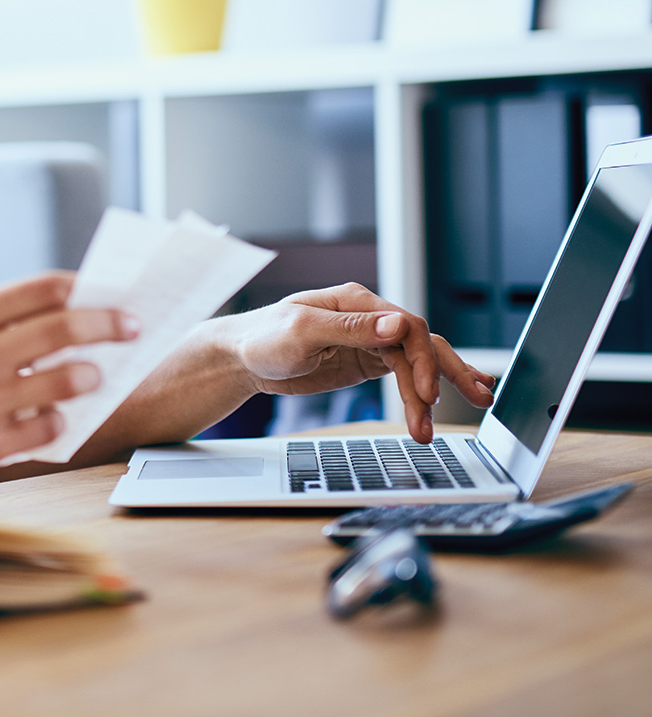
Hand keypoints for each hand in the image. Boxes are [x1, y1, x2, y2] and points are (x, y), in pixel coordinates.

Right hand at [0, 272, 136, 497]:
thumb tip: (58, 318)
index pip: (42, 289)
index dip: (87, 290)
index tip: (111, 296)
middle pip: (63, 328)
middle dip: (108, 325)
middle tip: (131, 329)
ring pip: (62, 380)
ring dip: (87, 376)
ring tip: (93, 378)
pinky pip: (43, 430)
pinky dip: (57, 423)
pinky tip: (53, 421)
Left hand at [224, 283, 494, 442]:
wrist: (240, 358)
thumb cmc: (262, 338)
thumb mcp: (301, 331)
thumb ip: (350, 328)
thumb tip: (397, 323)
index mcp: (356, 303)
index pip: (406, 327)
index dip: (422, 360)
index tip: (427, 393)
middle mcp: (369, 319)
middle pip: (421, 343)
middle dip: (448, 373)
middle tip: (476, 400)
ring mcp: (369, 341)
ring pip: (418, 360)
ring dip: (438, 388)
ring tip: (464, 413)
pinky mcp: (365, 363)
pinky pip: (404, 373)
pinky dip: (426, 387)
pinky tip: (447, 397)